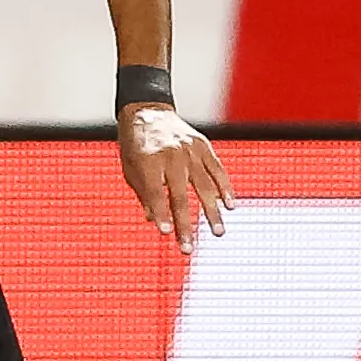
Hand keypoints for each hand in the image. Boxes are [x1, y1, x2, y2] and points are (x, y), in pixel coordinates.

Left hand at [119, 103, 232, 253]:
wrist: (147, 111)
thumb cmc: (134, 145)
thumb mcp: (130, 169)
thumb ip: (143, 194)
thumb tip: (154, 220)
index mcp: (148, 161)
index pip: (155, 193)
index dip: (161, 213)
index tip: (166, 233)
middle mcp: (170, 156)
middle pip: (180, 196)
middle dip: (184, 225)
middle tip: (187, 249)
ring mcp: (189, 150)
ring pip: (204, 186)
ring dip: (212, 212)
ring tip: (218, 233)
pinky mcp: (203, 146)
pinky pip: (217, 170)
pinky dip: (225, 188)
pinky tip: (230, 206)